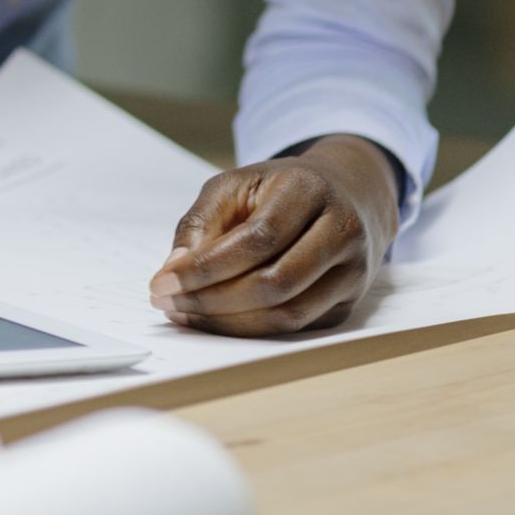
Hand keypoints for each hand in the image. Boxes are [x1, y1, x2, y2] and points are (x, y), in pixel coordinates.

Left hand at [149, 134, 401, 335]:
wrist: (343, 195)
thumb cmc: (276, 189)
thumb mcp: (234, 185)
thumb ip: (201, 221)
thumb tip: (175, 268)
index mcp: (309, 190)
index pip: (258, 238)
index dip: (207, 266)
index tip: (161, 282)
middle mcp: (342, 231)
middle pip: (276, 282)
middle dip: (212, 299)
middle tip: (167, 302)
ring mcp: (353, 271)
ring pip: (289, 313)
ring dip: (228, 322)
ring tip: (183, 313)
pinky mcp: (349, 303)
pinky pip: (296, 326)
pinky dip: (250, 329)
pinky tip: (214, 320)